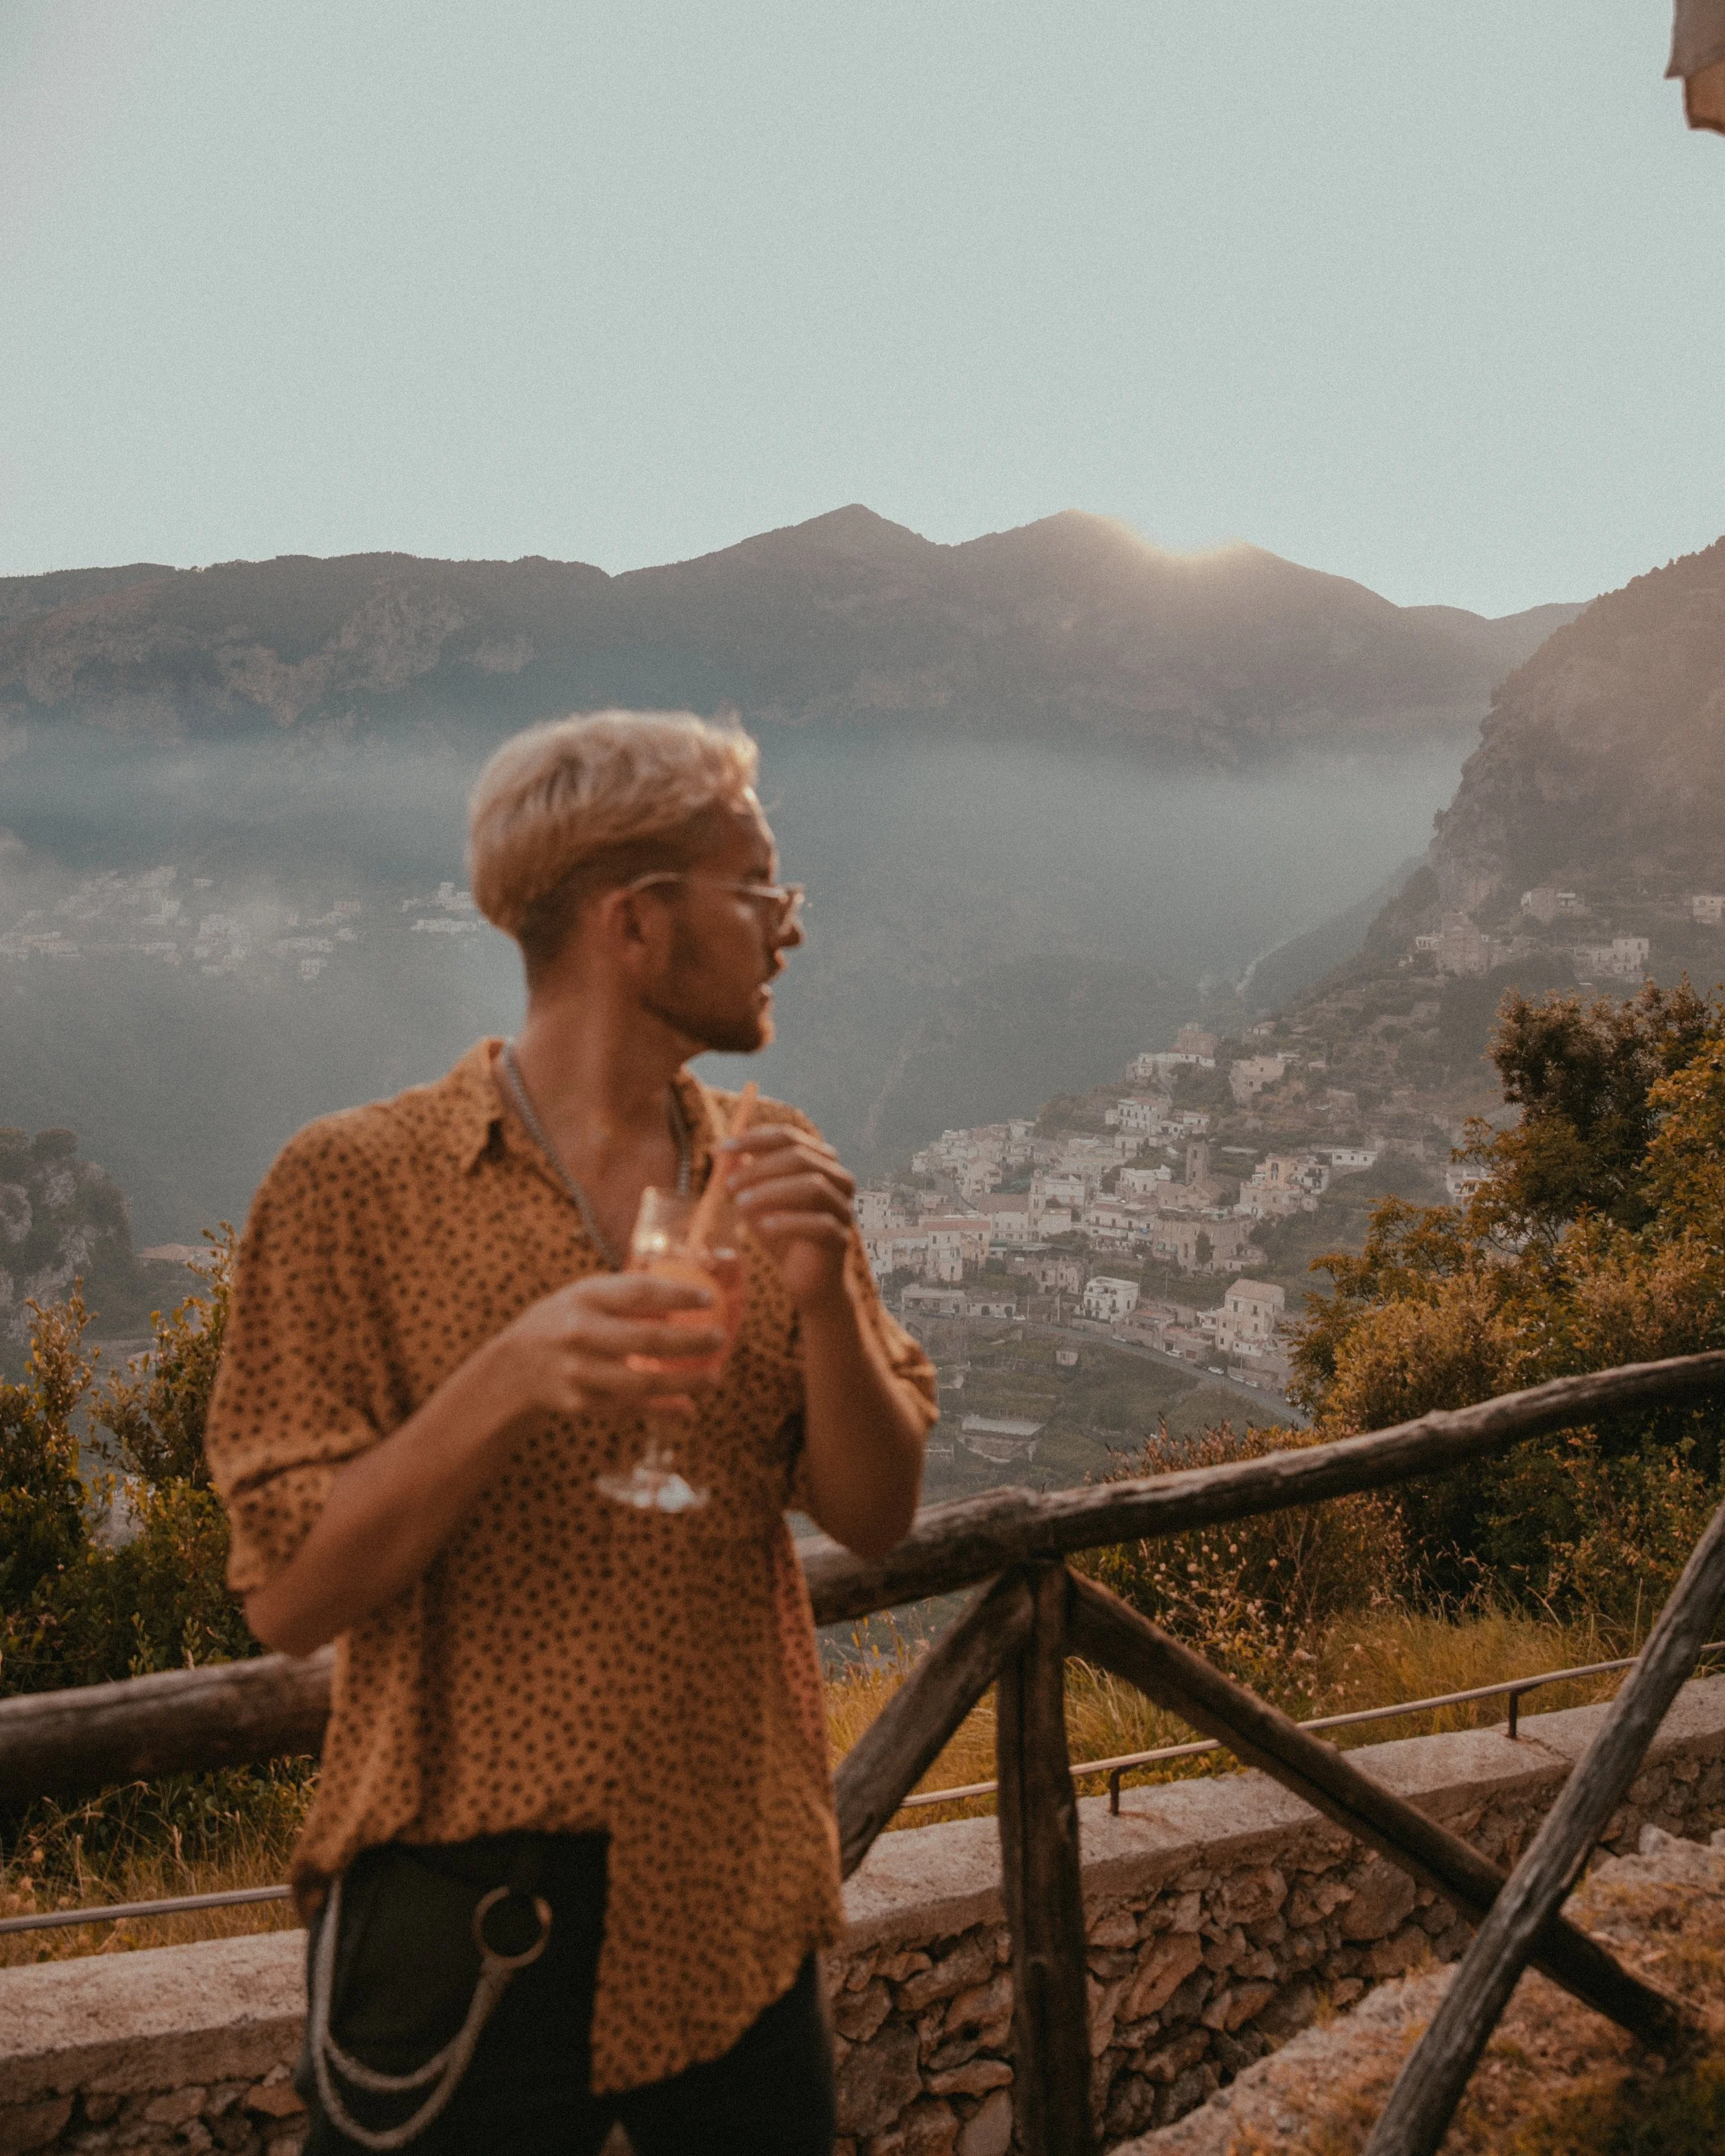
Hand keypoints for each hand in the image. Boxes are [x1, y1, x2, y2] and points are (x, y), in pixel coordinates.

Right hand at [494, 1272, 725, 1419]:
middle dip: (690, 1341)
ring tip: (714, 1378)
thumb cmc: (565, 1322)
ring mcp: (578, 1372)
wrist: (513, 1368)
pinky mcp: (580, 1404)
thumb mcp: (586, 1296)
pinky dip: (661, 1410)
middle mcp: (579, 1334)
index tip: (708, 1299)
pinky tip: (688, 1408)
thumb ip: (629, 1297)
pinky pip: (628, 1408)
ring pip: (641, 1381)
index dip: (677, 1295)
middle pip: (645, 1338)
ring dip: (684, 1382)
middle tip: (720, 1338)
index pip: (638, 1292)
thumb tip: (687, 1299)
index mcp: (584, 1298)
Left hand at [723, 1124, 855, 1312]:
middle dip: (760, 1168)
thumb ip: (744, 1176)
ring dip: (771, 1192)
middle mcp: (838, 1179)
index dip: (755, 1139)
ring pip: (813, 1187)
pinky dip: (790, 1222)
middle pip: (801, 1158)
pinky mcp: (841, 1238)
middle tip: (729, 1184)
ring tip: (740, 1204)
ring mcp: (843, 1208)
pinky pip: (820, 1224)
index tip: (723, 1148)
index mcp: (820, 1162)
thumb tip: (724, 1151)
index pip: (788, 1137)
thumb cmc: (782, 1234)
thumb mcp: (757, 1201)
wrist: (807, 1280)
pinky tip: (765, 1226)